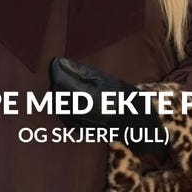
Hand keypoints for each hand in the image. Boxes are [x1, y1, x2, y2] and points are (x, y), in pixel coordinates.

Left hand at [49, 57, 169, 160]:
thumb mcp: (103, 78)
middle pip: (56, 91)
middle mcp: (79, 111)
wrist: (135, 123)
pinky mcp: (78, 129)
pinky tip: (73, 100)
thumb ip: (79, 71)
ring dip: (60, 93)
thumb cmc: (122, 96)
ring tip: (72, 86)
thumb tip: (59, 63)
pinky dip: (64, 106)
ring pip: (57, 103)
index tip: (56, 62)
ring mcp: (78, 122)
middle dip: (58, 81)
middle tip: (66, 72)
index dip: (56, 69)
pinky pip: (63, 115)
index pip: (59, 80)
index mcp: (86, 95)